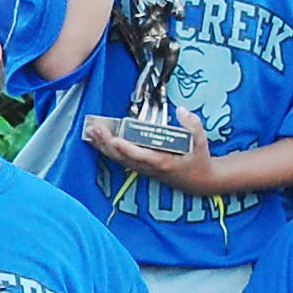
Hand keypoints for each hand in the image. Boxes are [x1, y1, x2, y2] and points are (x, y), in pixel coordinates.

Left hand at [83, 106, 217, 195]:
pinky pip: (121, 159)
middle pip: (124, 158)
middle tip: (95, 130)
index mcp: (165, 162)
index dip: (128, 149)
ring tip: (90, 133)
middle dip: (108, 144)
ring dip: (104, 147)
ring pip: (120, 160)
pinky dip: (108, 150)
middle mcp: (151, 168)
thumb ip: (193, 125)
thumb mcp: (202, 142)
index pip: (143, 156)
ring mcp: (144, 169)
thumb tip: (181, 110)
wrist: (200, 181)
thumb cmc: (199, 160)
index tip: (115, 141)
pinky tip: (97, 141)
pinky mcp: (141, 167)